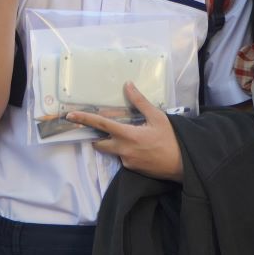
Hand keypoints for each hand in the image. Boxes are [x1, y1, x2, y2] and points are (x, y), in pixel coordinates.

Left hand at [67, 83, 183, 181]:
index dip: (84, 119)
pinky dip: (126, 150)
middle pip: (99, 143)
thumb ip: (139, 102)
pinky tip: (140, 146)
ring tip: (129, 135)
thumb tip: (128, 85)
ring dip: (114, 143)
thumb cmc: (171, 138)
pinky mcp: (132, 169)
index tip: (70, 116)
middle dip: (96, 136)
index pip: (100, 124)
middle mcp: (123, 150)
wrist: (183, 164)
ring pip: (112, 150)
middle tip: (101, 128)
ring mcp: (126, 161)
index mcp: (127, 134)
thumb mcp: (157, 116)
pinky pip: (123, 158)